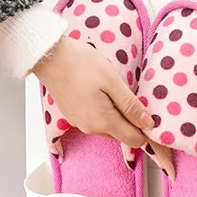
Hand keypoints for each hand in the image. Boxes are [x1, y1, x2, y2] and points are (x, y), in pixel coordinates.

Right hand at [33, 36, 152, 148]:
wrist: (47, 55)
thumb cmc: (80, 64)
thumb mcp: (113, 82)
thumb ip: (131, 106)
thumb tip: (148, 124)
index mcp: (104, 123)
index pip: (134, 140)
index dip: (145, 131)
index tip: (150, 115)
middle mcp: (91, 129)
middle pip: (122, 135)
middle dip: (132, 123)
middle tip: (133, 98)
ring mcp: (80, 124)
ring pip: (109, 129)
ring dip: (117, 117)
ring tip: (115, 93)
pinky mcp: (73, 116)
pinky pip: (96, 121)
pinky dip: (104, 113)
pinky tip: (101, 94)